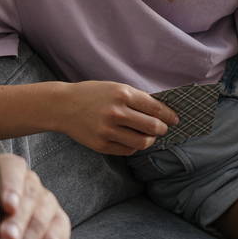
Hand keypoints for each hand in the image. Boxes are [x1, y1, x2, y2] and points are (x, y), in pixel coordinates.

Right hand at [56, 81, 179, 154]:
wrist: (62, 106)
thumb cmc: (91, 95)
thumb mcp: (114, 88)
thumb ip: (135, 98)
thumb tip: (161, 111)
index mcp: (121, 94)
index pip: (155, 108)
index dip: (168, 115)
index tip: (174, 119)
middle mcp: (116, 112)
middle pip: (152, 127)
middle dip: (161, 129)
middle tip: (161, 129)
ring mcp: (108, 130)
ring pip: (142, 142)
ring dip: (149, 140)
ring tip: (147, 136)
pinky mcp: (101, 145)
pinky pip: (128, 150)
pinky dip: (134, 146)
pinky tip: (131, 139)